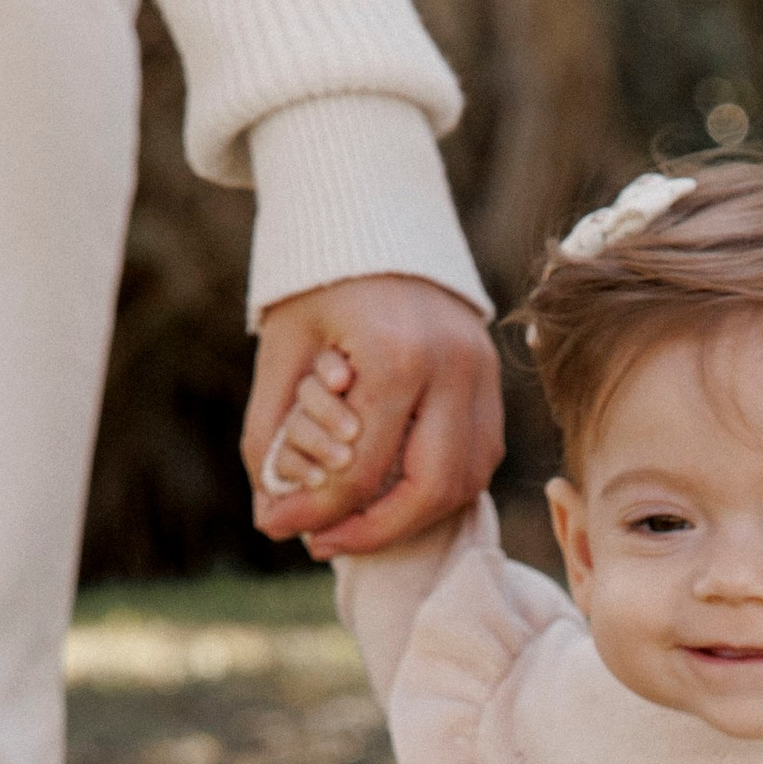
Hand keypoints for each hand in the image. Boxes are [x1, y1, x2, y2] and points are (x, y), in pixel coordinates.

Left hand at [244, 273, 502, 556]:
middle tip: (325, 543)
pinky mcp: (495, 381)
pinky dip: (442, 489)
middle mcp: (452, 369)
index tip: (278, 529)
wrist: (378, 220)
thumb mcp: (282, 349)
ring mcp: (483, 375)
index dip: (317, 512)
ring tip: (359, 525)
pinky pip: (480, 459)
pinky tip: (395, 494)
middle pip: (428, 491)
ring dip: (414, 518)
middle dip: (375, 532)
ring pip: (466, 484)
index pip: (362, 469)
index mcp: (396, 356)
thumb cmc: (321, 284)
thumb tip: (267, 515)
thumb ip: (268, 431)